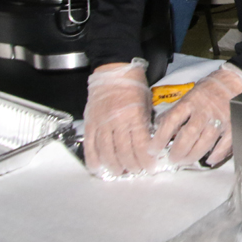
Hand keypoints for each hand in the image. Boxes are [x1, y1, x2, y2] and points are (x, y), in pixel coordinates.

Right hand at [83, 59, 155, 177]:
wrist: (114, 70)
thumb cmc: (133, 84)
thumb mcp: (146, 102)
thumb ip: (145, 122)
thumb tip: (149, 142)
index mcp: (134, 115)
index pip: (141, 144)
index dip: (146, 159)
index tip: (151, 167)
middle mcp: (117, 121)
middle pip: (124, 151)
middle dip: (132, 165)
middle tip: (137, 171)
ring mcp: (102, 123)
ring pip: (107, 151)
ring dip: (114, 165)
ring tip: (120, 172)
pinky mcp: (90, 123)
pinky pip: (90, 145)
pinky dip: (93, 159)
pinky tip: (98, 168)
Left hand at [151, 63, 241, 166]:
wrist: (235, 79)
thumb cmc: (210, 88)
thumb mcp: (189, 94)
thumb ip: (177, 110)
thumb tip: (161, 125)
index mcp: (190, 101)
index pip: (171, 121)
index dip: (160, 138)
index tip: (153, 149)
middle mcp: (204, 110)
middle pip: (188, 136)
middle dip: (178, 152)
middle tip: (173, 159)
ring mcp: (220, 118)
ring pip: (205, 142)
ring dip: (193, 156)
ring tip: (186, 160)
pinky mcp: (233, 124)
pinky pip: (224, 144)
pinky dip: (216, 154)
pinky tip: (210, 159)